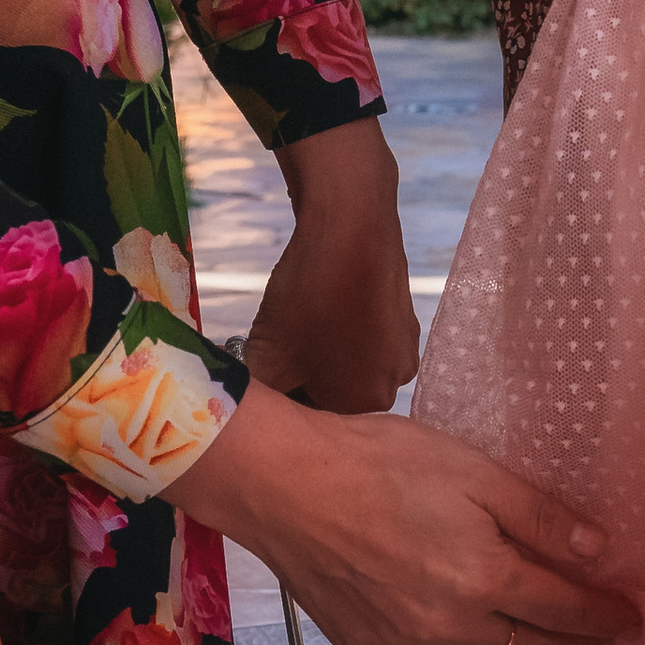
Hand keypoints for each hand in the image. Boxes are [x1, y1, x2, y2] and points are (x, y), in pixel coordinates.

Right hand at [168, 380, 638, 644]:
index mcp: (488, 576)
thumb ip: (539, 516)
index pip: (566, 609)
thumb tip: (597, 552)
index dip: (605, 616)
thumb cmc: (380, 463)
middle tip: (598, 643)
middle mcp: (454, 625)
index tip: (631, 618)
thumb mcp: (475, 471)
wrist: (285, 482)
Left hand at [238, 119, 418, 413]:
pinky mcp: (402, 313)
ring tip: (288, 324)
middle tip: (266, 351)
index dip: (278, 402)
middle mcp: (396, 381)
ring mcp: (404, 345)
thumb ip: (258, 399)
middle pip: (332, 395)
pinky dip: (335, 328)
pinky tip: (314, 303)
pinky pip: (360, 335)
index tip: (255, 380)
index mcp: (368, 403)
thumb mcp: (269, 357)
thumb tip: (240, 417)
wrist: (352, 221)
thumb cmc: (310, 297)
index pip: (313, 423)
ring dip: (315, 353)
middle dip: (298, 379)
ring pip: (345, 363)